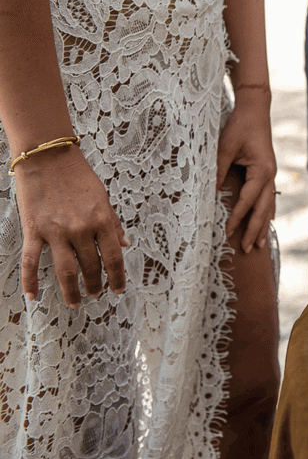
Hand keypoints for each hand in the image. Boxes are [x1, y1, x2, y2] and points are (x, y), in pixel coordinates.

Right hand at [14, 146, 127, 307]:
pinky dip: (30, 281)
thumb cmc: (78, 175)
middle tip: (96, 294)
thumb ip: (113, 222)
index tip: (118, 289)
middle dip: (95, 284)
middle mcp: (81, 229)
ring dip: (72, 290)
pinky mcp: (34, 230)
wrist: (48, 157)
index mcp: (102, 221)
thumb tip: (125, 243)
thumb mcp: (103, 197)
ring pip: (65, 270)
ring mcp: (57, 232)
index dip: (117, 276)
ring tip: (76, 301)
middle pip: (90, 266)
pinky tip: (33, 296)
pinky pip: (31, 262)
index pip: (114, 257)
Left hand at [217, 86, 276, 252]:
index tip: (227, 232)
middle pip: (263, 209)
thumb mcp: (226, 147)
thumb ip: (219, 169)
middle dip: (255, 230)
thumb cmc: (240, 126)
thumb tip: (211, 192)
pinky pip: (268, 198)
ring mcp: (270, 175)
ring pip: (268, 206)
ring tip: (259, 244)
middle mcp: (270, 176)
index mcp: (262, 171)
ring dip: (263, 225)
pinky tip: (265, 221)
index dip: (237, 217)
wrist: (255, 110)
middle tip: (247, 249)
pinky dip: (265, 212)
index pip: (248, 201)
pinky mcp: (267, 172)